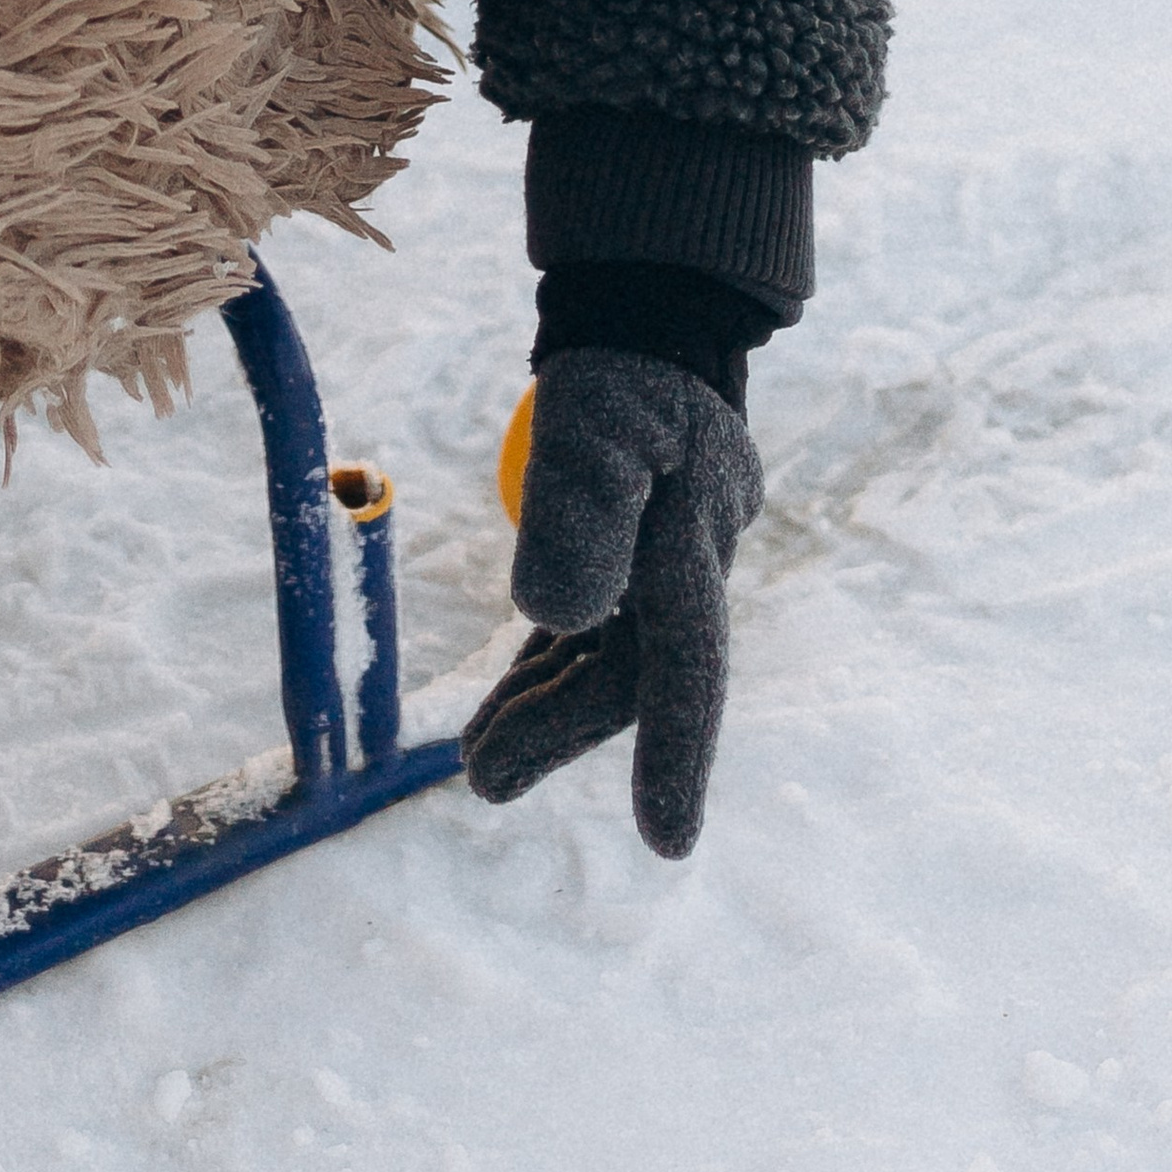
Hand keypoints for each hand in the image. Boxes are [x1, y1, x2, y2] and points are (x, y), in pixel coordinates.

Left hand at [459, 346, 762, 856]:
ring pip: (612, 659)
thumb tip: (556, 616)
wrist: (646, 327)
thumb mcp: (588, 423)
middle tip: (482, 778)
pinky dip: (553, 665)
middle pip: (635, 675)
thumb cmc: (615, 373)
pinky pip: (598, 628)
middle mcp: (692, 567)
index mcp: (693, 541)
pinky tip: (509, 702)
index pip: (689, 662)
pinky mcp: (640, 558)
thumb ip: (576, 510)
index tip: (665, 843)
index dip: (675, 753)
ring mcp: (668, 566)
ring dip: (548, 708)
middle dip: (563, 732)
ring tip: (478, 757)